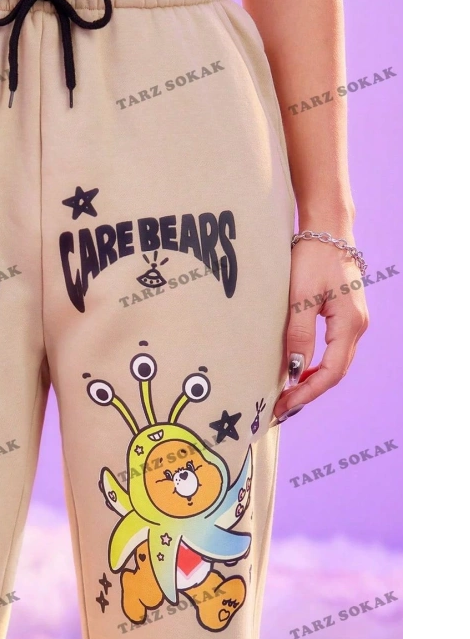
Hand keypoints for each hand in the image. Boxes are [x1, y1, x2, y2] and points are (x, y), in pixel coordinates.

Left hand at [274, 235, 368, 420]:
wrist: (328, 230)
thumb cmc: (313, 258)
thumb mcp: (300, 297)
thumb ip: (299, 334)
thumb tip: (295, 370)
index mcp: (349, 324)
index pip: (330, 372)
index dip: (307, 393)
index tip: (285, 406)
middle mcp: (357, 326)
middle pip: (335, 372)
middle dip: (309, 393)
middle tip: (282, 409)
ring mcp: (354, 322)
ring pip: (336, 363)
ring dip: (313, 382)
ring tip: (288, 395)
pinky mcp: (345, 316)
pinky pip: (334, 350)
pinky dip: (317, 366)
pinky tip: (299, 371)